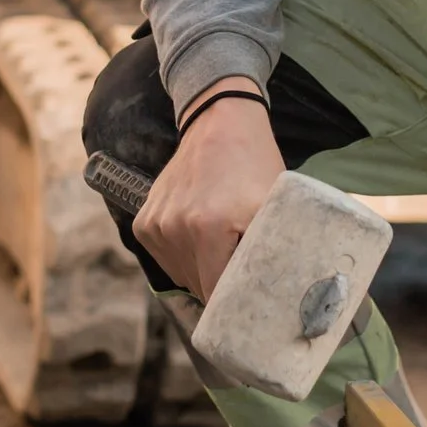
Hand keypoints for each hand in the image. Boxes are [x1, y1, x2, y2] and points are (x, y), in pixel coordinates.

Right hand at [132, 79, 279, 298]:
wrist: (220, 122)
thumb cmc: (255, 166)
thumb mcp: (274, 206)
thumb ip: (275, 250)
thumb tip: (282, 295)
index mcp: (208, 228)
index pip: (216, 293)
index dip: (233, 302)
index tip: (249, 304)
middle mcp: (174, 228)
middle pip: (198, 286)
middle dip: (220, 285)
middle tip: (241, 268)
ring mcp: (155, 224)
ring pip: (181, 275)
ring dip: (201, 270)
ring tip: (222, 245)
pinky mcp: (144, 222)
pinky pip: (165, 259)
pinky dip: (183, 256)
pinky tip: (200, 235)